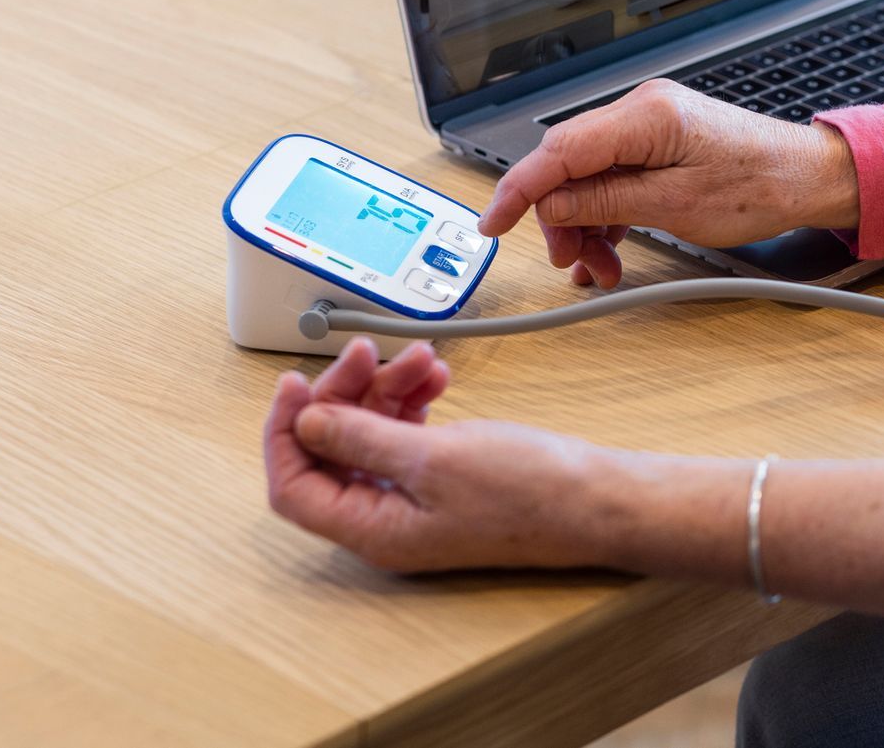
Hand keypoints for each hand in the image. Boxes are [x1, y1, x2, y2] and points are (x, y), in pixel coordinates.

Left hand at [264, 338, 608, 571]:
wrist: (597, 498)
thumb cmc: (531, 493)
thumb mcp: (434, 459)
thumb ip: (361, 439)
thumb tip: (305, 423)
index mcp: (373, 531)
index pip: (294, 486)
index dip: (286, 432)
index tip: (296, 383)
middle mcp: (386, 519)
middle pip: (332, 450)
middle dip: (346, 395)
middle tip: (370, 352)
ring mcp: (415, 499)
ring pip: (372, 434)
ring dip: (388, 389)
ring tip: (422, 358)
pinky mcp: (443, 478)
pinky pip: (407, 433)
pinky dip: (414, 399)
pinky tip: (436, 375)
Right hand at [477, 79, 859, 287]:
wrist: (808, 178)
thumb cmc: (760, 185)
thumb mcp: (674, 206)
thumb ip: (604, 203)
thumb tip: (550, 206)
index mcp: (646, 116)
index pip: (558, 150)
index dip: (519, 189)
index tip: (494, 224)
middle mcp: (643, 111)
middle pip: (569, 165)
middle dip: (560, 219)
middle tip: (571, 262)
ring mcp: (651, 126)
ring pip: (588, 177)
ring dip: (585, 224)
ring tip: (601, 267)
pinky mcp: (660, 144)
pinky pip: (614, 178)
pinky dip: (607, 215)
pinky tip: (611, 248)